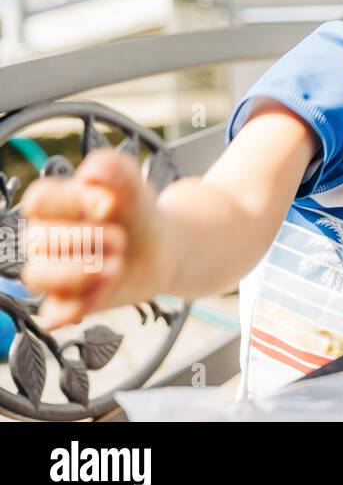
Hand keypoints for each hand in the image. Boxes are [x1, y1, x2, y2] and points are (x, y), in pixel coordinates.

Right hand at [20, 150, 172, 329]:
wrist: (162, 248)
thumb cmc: (138, 214)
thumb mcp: (134, 187)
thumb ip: (115, 170)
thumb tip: (94, 172)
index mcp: (57, 204)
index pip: (39, 200)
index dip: (73, 203)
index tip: (108, 206)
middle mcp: (47, 238)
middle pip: (38, 239)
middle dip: (86, 239)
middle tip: (122, 239)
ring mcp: (53, 271)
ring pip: (37, 276)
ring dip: (78, 273)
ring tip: (117, 267)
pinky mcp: (66, 302)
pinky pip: (52, 314)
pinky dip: (75, 307)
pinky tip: (103, 292)